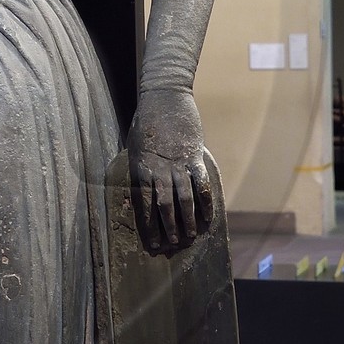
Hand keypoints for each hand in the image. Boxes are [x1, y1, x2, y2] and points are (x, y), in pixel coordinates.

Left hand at [127, 87, 211, 255]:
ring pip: (184, 199)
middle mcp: (159, 171)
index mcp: (141, 170)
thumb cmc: (145, 121)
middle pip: (164, 206)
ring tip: (191, 237)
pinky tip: (208, 217)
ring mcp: (178, 165)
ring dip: (188, 220)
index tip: (152, 243)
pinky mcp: (194, 157)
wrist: (163, 97)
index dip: (149, 226)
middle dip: (169, 228)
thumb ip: (141, 168)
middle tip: (173, 246)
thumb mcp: (135, 146)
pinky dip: (206, 202)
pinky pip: (201, 184)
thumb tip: (143, 190)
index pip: (144, 205)